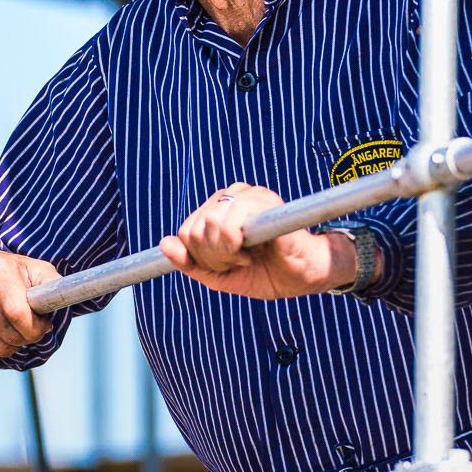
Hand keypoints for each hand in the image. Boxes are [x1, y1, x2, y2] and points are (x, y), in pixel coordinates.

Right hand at [0, 243, 61, 359]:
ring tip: (12, 330)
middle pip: (7, 333)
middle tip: (28, 329)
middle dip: (25, 338)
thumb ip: (51, 283)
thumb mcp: (32, 267)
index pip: (17, 313)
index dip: (35, 328)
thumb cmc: (4, 270)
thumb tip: (56, 309)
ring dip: (9, 346)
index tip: (43, 326)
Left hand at [158, 182, 358, 300]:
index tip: (227, 264)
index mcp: (219, 208)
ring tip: (247, 256)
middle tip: (238, 261)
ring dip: (226, 252)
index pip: (186, 231)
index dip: (202, 257)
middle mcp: (232, 195)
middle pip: (195, 228)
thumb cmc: (266, 272)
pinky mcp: (267, 203)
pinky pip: (232, 220)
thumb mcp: (221, 275)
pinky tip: (252, 251)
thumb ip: (191, 263)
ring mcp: (250, 195)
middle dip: (214, 256)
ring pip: (210, 222)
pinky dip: (235, 244)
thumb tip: (165, 245)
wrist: (307, 276)